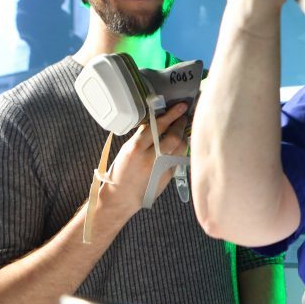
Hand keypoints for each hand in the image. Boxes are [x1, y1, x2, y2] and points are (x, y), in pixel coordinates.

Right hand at [96, 102, 189, 225]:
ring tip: (181, 128)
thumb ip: (142, 136)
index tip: (180, 106)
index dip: (171, 114)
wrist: (122, 197)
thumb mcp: (126, 150)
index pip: (158, 126)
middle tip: (182, 115)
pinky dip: (181, 147)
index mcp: (136, 148)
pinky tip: (179, 142)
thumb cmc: (121, 172)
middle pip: (174, 136)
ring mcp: (162, 167)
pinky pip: (180, 156)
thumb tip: (156, 120)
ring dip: (184, 135)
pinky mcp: (169, 175)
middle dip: (180, 123)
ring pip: (181, 146)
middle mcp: (150, 158)